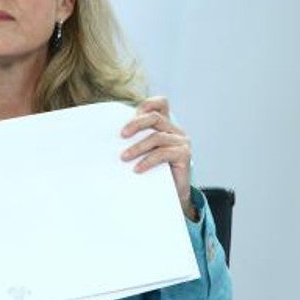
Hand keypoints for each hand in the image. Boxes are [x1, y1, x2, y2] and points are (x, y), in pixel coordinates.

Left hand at [120, 96, 198, 220]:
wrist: (170, 196)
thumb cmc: (154, 172)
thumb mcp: (144, 151)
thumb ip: (137, 138)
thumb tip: (114, 134)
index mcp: (166, 125)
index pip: (161, 104)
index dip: (147, 104)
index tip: (131, 115)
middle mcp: (176, 130)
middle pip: (155, 117)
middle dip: (136, 124)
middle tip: (121, 135)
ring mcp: (182, 142)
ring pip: (157, 137)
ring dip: (137, 147)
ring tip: (124, 157)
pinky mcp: (184, 155)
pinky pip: (163, 153)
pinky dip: (147, 160)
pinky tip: (137, 169)